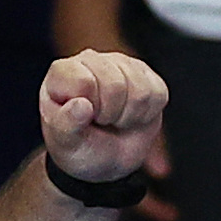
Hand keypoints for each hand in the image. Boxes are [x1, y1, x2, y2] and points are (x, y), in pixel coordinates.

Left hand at [39, 48, 165, 186]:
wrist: (105, 160)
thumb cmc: (80, 146)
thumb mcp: (65, 143)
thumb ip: (65, 125)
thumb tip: (81, 105)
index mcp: (63, 71)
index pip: (84, 82)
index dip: (89, 108)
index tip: (83, 119)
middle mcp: (91, 60)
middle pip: (115, 84)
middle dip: (111, 114)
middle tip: (101, 121)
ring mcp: (121, 64)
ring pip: (140, 90)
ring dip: (130, 115)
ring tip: (115, 119)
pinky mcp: (147, 76)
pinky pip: (158, 93)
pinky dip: (148, 115)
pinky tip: (132, 116)